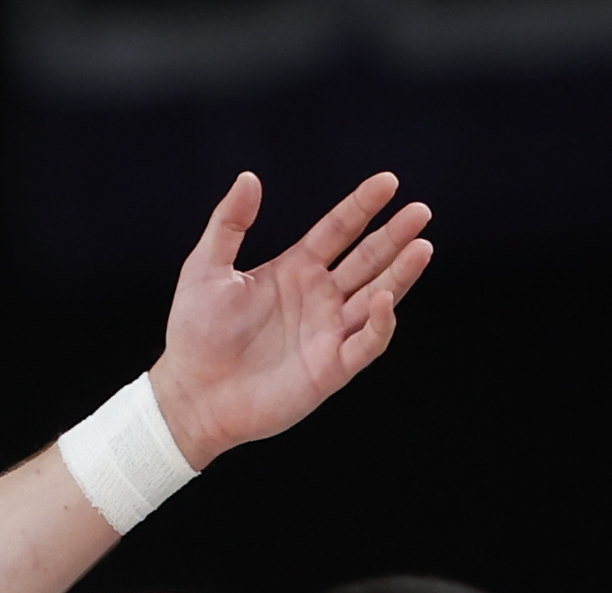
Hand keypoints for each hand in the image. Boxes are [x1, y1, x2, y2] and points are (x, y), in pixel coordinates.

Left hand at [150, 171, 433, 467]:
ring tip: (422, 246)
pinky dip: (380, 323)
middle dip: (394, 236)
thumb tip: (249, 178)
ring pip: (377, 296)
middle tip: (419, 211)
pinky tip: (384, 298)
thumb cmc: (194, 335)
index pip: (338, 230)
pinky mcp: (330, 368)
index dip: (362, 206)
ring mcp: (328, 331)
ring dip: (400, 273)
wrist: (189, 396)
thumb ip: (228, 225)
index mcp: (295, 270)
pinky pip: (366, 343)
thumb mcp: (205, 271)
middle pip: (367, 259)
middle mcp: (320, 297)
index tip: (387, 182)